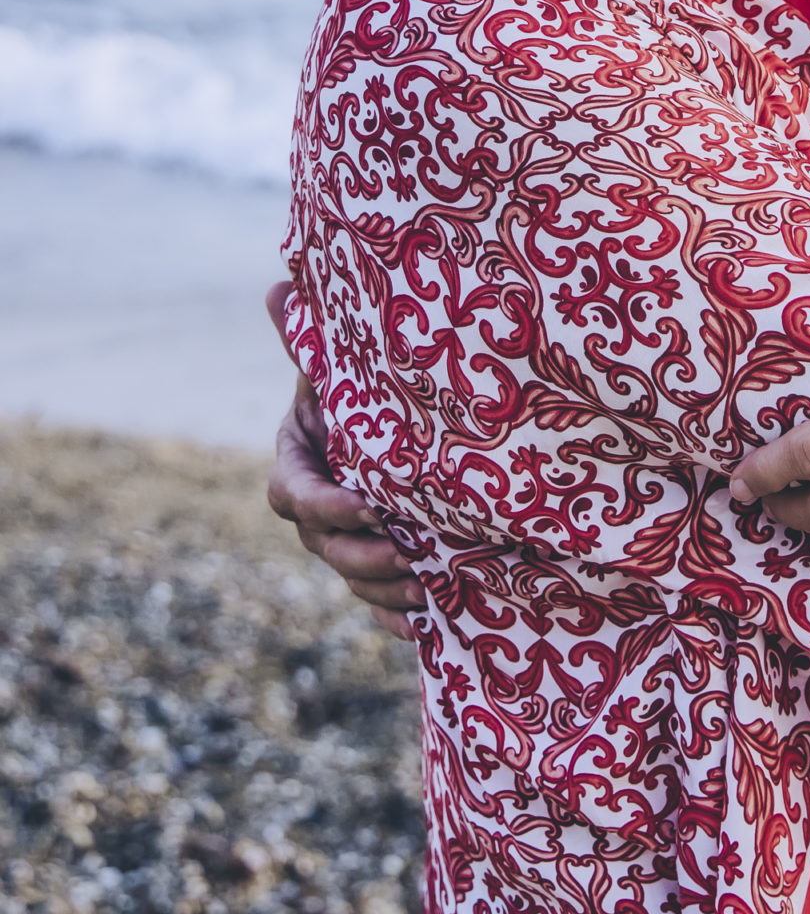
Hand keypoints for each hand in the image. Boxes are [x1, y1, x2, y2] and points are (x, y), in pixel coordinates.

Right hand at [264, 284, 423, 641]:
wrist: (396, 414)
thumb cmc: (363, 381)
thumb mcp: (337, 360)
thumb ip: (308, 335)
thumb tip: (279, 284)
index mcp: (298, 458)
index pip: (294, 492)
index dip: (327, 504)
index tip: (370, 504)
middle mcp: (315, 504)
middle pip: (322, 544)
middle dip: (362, 555)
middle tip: (407, 556)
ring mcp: (341, 536)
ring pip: (350, 575)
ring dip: (383, 589)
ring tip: (426, 588)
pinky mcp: (374, 558)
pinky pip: (376, 600)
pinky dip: (396, 619)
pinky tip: (424, 629)